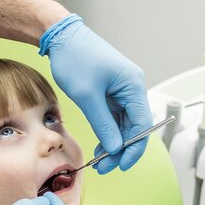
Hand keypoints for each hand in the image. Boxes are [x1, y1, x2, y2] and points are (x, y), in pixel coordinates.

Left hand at [39, 14, 152, 172]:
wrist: (61, 37)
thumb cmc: (75, 58)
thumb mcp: (87, 95)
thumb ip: (103, 123)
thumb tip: (115, 148)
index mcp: (133, 86)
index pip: (142, 124)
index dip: (134, 148)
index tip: (121, 164)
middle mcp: (131, 89)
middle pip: (135, 127)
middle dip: (122, 149)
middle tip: (106, 167)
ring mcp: (121, 91)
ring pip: (124, 125)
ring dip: (114, 144)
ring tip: (100, 161)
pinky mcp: (110, 93)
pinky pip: (113, 118)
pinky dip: (107, 133)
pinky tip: (100, 146)